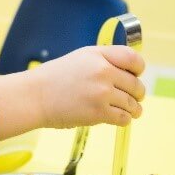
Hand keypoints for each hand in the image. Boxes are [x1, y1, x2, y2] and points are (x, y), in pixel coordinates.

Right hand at [29, 45, 145, 128]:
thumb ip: (105, 60)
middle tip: (132, 97)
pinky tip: (117, 117)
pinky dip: (124, 119)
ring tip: (129, 110)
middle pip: (136, 84)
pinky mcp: (98, 112)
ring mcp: (101, 93)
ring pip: (132, 104)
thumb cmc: (55, 78)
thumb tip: (129, 73)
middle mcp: (103, 72)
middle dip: (137, 93)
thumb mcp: (81, 58)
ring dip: (133, 109)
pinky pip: (124, 118)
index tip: (135, 75)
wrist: (35, 96)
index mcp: (99, 55)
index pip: (133, 59)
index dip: (138, 69)